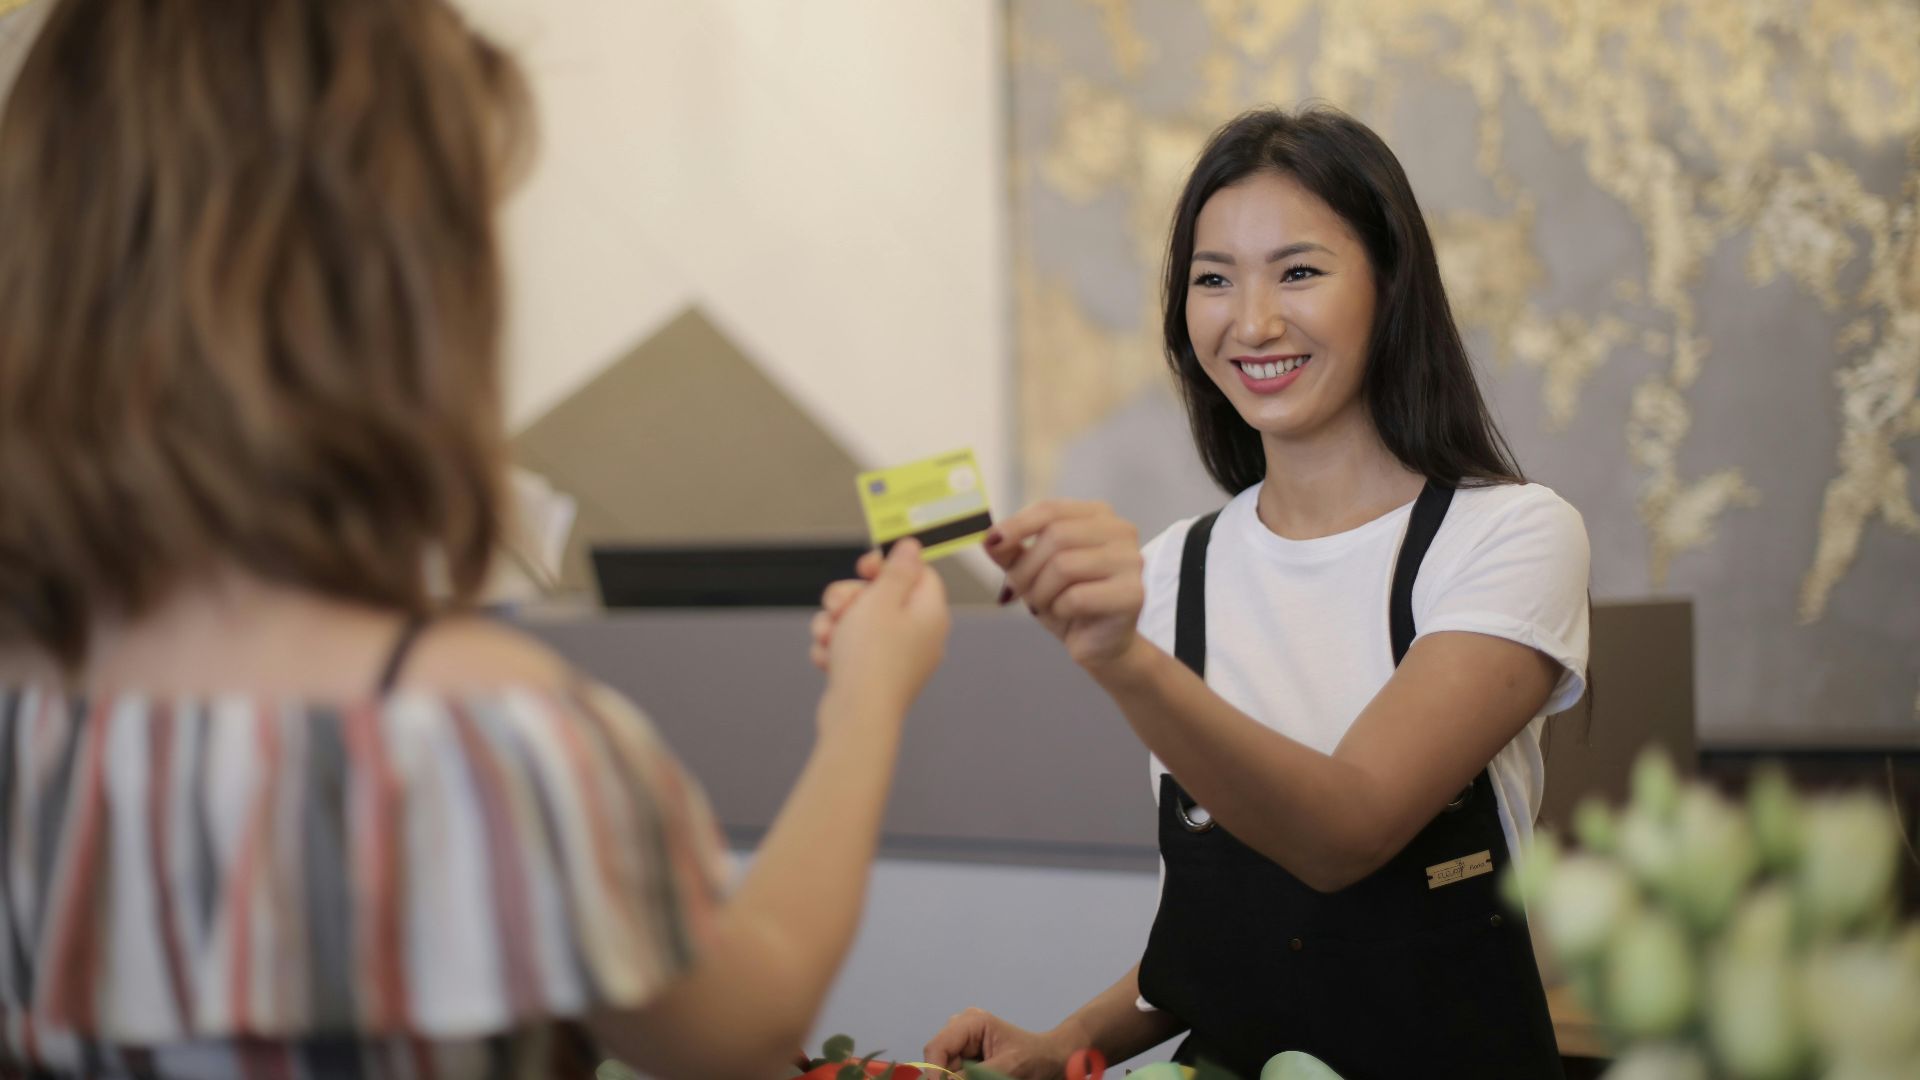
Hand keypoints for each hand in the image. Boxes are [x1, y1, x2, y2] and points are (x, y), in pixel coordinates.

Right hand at [812, 540, 948, 716]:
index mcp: (930, 614)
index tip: (864, 567)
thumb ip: (897, 570)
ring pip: (859, 622)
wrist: (856, 717)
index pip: (917, 573)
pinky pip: (851, 649)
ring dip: (836, 624)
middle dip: (850, 598)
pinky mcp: (874, 676)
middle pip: (883, 597)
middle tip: (840, 608)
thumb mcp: (882, 600)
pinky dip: (836, 651)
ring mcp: (897, 659)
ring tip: (829, 638)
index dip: (887, 566)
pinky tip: (829, 659)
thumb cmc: (871, 659)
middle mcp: (919, 636)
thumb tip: (912, 547)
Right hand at [923, 1007, 1075, 1078]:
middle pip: (938, 1063)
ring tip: (991, 1077)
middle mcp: (961, 1030)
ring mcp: (962, 1046)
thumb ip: (975, 1077)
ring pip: (946, 1074)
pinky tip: (986, 1079)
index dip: (933, 1072)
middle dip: (948, 1079)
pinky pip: (956, 1077)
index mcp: (971, 1022)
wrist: (1053, 1060)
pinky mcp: (966, 1060)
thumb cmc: (1037, 1058)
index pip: (937, 1047)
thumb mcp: (1008, 1068)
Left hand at [986, 500, 1143, 669]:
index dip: (1017, 525)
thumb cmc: (1067, 600)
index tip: (992, 542)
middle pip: (1056, 536)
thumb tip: (989, 539)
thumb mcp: (1032, 571)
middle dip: (1026, 568)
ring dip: (1040, 591)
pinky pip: (1077, 597)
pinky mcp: (1133, 595)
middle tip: (1017, 590)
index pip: (1051, 509)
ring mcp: (1131, 561)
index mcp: (1097, 515)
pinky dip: (1059, 609)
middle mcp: (1120, 531)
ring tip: (1042, 604)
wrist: (1099, 643)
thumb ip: (1012, 551)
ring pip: (1064, 566)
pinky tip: (1066, 615)